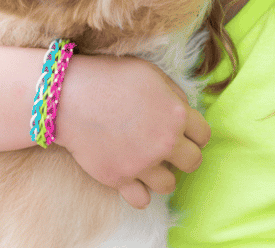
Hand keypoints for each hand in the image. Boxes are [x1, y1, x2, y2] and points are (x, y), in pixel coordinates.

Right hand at [53, 54, 210, 208]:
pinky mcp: (119, 179)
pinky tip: (134, 175)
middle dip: (185, 154)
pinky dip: (140, 191)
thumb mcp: (151, 73)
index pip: (204, 135)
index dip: (196, 132)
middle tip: (170, 147)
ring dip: (163, 173)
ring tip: (149, 159)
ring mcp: (142, 164)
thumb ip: (174, 94)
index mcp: (175, 115)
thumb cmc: (111, 77)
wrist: (70, 95)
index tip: (186, 131)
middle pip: (193, 162)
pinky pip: (142, 200)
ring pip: (169, 185)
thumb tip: (185, 111)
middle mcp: (164, 143)